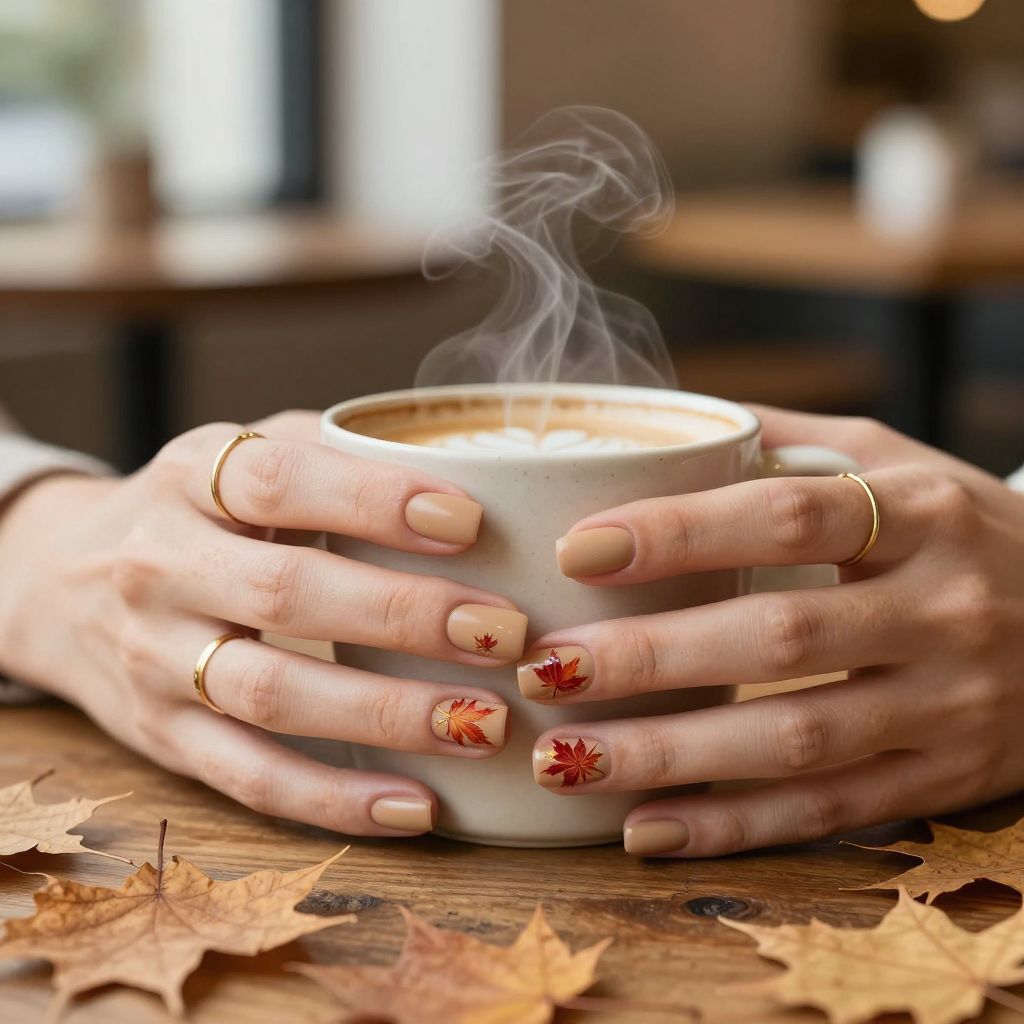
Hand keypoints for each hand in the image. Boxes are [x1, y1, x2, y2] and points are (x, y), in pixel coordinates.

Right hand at [0, 412, 525, 835]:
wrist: (61, 582)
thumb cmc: (194, 512)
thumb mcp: (238, 456)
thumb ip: (335, 454)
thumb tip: (473, 466)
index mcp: (190, 479)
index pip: (279, 480)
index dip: (374, 499)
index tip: (468, 520)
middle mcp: (162, 567)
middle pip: (285, 594)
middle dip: (404, 615)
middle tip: (503, 630)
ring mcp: (156, 659)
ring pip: (272, 696)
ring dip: (386, 714)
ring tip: (483, 723)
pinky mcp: (162, 738)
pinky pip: (250, 779)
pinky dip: (337, 800)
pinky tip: (420, 805)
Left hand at [519, 409, 1023, 855]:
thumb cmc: (959, 530)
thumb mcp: (895, 462)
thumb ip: (786, 443)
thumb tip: (665, 420)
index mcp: (921, 513)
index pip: (789, 515)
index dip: (681, 531)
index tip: (578, 547)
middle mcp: (943, 608)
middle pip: (781, 635)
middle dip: (651, 656)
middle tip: (546, 665)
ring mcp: (948, 705)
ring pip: (796, 740)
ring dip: (670, 753)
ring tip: (565, 757)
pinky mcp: (941, 779)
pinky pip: (828, 812)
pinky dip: (731, 825)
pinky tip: (643, 829)